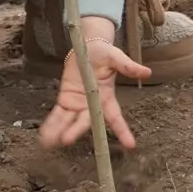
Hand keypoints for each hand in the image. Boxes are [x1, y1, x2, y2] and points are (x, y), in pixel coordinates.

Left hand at [39, 33, 150, 149]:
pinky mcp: (66, 100)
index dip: (122, 131)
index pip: (116, 117)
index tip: (131, 145)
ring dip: (59, 131)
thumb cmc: (104, 53)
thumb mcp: (116, 57)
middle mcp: (92, 105)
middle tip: (67, 139)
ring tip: (49, 143)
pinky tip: (45, 135)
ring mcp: (78, 104)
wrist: (88, 46)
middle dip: (76, 130)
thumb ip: (128, 66)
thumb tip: (147, 72)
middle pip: (85, 121)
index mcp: (107, 98)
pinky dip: (51, 124)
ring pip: (69, 122)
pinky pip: (58, 114)